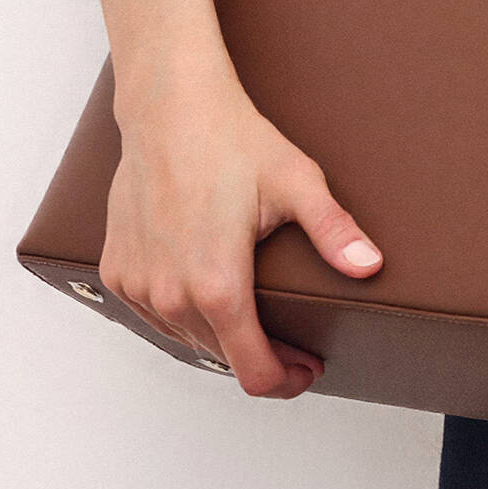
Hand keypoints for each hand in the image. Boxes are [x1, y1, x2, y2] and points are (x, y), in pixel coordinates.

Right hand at [99, 64, 383, 399]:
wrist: (170, 108)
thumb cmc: (233, 140)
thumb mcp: (298, 183)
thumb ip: (334, 231)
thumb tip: (370, 267)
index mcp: (217, 284)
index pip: (252, 371)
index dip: (286, 381)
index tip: (308, 369)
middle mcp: (170, 294)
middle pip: (223, 357)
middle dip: (264, 357)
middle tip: (297, 344)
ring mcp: (139, 285)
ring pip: (188, 339)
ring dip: (223, 338)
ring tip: (258, 323)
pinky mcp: (118, 271)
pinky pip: (156, 314)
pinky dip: (185, 315)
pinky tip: (211, 297)